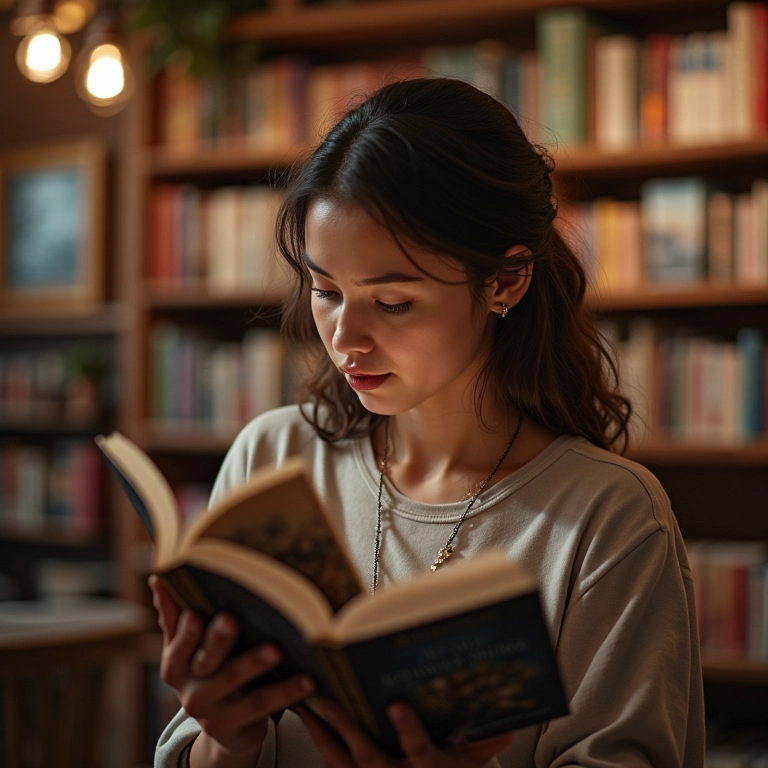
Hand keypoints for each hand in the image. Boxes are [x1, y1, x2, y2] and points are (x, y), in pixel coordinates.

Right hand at [149, 575, 314, 762]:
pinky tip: (307, 680)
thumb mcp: (187, 651)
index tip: (195, 614)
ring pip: (235, 681)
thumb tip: (158, 578)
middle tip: (232, 619)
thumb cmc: (209, 672)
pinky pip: (261, 705)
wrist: (225, 727)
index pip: (180, 643)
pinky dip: (286, 692)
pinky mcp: (233, 725)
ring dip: (256, 663)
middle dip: (218, 640)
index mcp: (175, 665)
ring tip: (277, 649)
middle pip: (206, 660)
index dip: (186, 632)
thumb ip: (174, 617)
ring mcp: (210, 710)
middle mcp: (188, 689)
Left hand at [296, 698, 512, 767]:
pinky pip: (333, 766)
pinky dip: (318, 741)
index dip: (407, 729)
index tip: (395, 704)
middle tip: (327, 699)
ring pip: (340, 762)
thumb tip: (508, 726)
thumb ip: (484, 745)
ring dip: (321, 731)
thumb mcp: (471, 765)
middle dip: (346, 726)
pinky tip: (305, 718)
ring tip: (304, 702)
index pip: (418, 750)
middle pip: (367, 755)